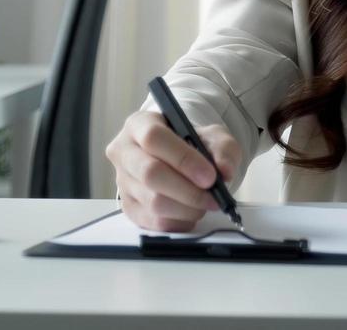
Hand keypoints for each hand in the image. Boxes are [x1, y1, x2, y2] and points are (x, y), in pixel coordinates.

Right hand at [105, 110, 241, 232]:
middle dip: (188, 190)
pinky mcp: (128, 208)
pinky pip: (154, 222)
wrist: (179, 159)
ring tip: (205, 203)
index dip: (183, 158)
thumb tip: (224, 171)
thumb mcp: (212, 136)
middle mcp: (124, 152)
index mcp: (139, 125)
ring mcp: (123, 182)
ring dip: (187, 208)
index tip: (210, 176)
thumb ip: (223, 149)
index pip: (153, 138)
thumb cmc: (191, 143)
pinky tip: (192, 212)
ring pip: (153, 202)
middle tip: (213, 197)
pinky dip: (180, 221)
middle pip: (149, 174)